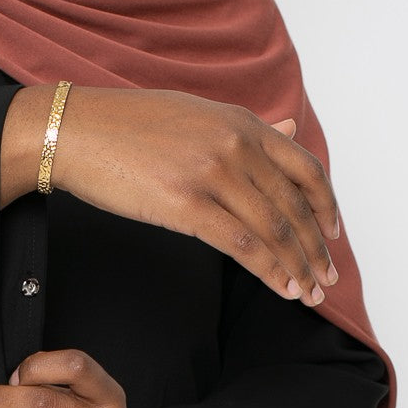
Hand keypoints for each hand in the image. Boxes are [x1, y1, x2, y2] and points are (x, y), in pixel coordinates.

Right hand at [52, 85, 339, 307]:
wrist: (74, 131)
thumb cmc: (127, 128)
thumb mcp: (198, 114)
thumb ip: (246, 128)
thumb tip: (288, 126)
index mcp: (241, 122)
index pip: (304, 168)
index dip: (326, 206)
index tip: (333, 235)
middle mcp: (236, 144)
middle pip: (294, 205)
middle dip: (316, 249)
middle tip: (328, 279)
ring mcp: (212, 173)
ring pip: (274, 229)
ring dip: (297, 267)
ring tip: (309, 294)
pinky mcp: (186, 204)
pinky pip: (242, 245)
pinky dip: (268, 272)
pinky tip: (282, 289)